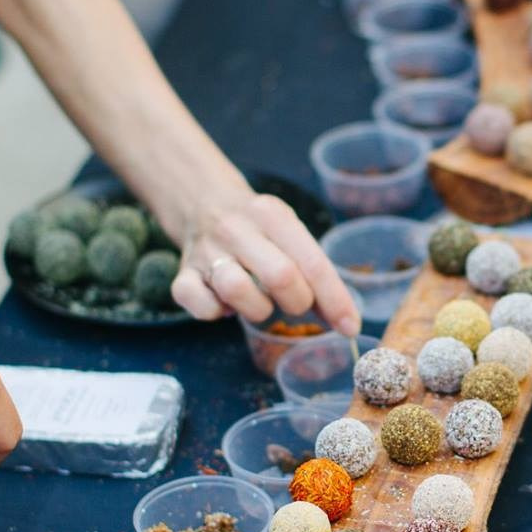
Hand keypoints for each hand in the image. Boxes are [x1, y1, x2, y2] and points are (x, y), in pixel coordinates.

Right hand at [169, 188, 362, 335]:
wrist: (203, 203)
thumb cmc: (259, 230)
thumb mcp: (290, 235)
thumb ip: (315, 274)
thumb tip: (345, 322)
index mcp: (271, 214)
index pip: (312, 263)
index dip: (335, 300)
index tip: (349, 327)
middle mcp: (236, 228)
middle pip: (280, 276)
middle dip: (297, 303)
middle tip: (294, 304)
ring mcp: (205, 251)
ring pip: (237, 290)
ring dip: (257, 310)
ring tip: (258, 303)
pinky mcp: (182, 275)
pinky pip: (202, 307)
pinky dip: (216, 314)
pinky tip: (225, 304)